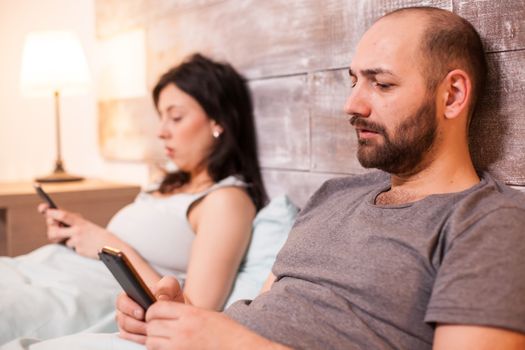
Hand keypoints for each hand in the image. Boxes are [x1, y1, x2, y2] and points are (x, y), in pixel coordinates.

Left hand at [38, 204, 118, 257]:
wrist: (111, 245)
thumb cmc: (95, 234)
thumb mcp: (85, 224)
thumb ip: (70, 223)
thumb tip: (53, 223)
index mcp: (80, 221)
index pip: (63, 215)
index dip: (52, 212)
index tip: (44, 209)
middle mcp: (77, 230)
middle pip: (53, 231)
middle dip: (51, 231)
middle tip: (55, 230)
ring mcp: (77, 241)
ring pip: (60, 240)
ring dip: (64, 239)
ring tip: (75, 238)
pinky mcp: (79, 250)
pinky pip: (70, 248)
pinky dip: (75, 246)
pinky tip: (85, 245)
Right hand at [117, 276, 184, 344]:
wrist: (173, 306)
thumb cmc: (168, 294)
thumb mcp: (170, 285)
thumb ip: (166, 286)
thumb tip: (161, 297)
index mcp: (130, 295)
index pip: (122, 301)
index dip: (129, 307)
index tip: (141, 313)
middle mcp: (126, 310)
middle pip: (123, 319)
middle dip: (136, 323)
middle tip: (149, 324)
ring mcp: (127, 323)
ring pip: (126, 331)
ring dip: (139, 332)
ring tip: (152, 331)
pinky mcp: (131, 335)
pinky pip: (131, 340)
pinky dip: (140, 340)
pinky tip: (150, 337)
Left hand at [145, 303, 283, 349]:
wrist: (238, 346)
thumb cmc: (225, 331)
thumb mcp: (205, 315)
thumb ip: (184, 313)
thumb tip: (163, 313)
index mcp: (190, 313)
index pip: (157, 308)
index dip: (152, 312)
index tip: (154, 315)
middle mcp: (183, 328)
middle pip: (152, 325)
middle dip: (151, 327)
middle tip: (157, 329)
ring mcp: (180, 345)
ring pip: (152, 341)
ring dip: (154, 340)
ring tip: (163, 340)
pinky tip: (169, 348)